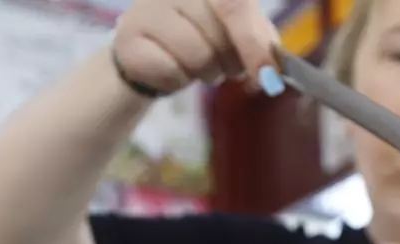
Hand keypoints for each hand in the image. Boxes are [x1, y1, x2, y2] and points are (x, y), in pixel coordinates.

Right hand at [112, 0, 280, 94]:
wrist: (151, 55)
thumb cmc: (202, 38)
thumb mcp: (238, 33)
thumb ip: (261, 42)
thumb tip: (272, 71)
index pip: (236, 4)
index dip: (254, 42)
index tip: (267, 74)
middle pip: (219, 34)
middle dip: (232, 62)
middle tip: (226, 67)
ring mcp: (146, 8)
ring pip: (197, 55)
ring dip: (207, 73)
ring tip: (199, 66)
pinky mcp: (128, 39)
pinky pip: (172, 71)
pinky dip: (180, 80)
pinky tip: (173, 68)